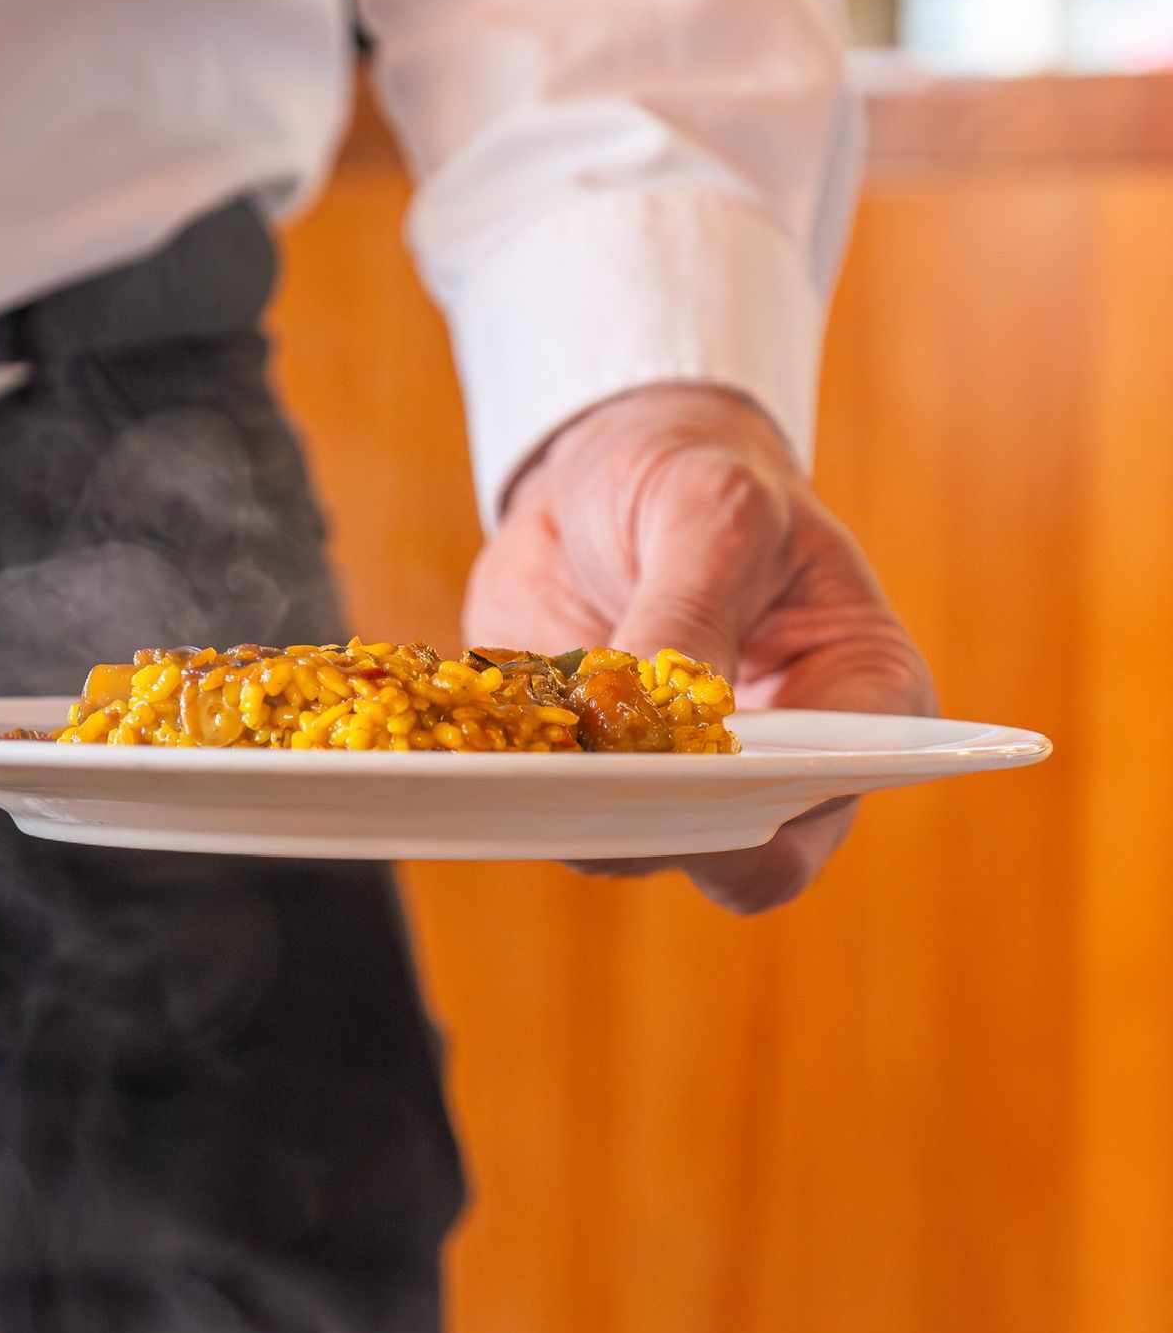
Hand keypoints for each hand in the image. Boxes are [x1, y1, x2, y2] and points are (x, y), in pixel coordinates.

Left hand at [464, 383, 935, 912]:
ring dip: (565, 810)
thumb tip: (650, 720)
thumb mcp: (712, 510)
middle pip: (723, 854)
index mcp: (855, 707)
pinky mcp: (588, 783)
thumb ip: (691, 609)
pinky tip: (478, 746)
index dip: (755, 820)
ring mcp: (676, 787)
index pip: (818, 804)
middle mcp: (775, 772)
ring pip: (623, 846)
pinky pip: (548, 813)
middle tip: (576, 784)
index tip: (677, 783)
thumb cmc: (699, 477)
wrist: (606, 478)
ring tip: (515, 752)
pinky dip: (511, 785)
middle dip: (648, 826)